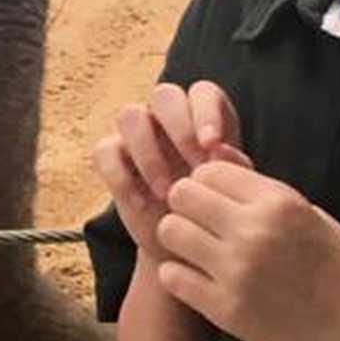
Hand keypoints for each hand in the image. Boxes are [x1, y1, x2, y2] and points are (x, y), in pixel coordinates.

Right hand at [92, 80, 246, 250]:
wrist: (186, 248)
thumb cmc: (215, 213)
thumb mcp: (233, 193)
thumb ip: (234, 168)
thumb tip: (220, 150)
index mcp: (203, 117)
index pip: (202, 92)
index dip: (206, 112)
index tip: (212, 146)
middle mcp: (167, 119)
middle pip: (164, 95)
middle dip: (179, 128)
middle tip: (194, 167)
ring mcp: (137, 136)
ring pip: (130, 115)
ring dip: (149, 153)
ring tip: (168, 192)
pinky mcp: (113, 158)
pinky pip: (105, 150)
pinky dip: (121, 177)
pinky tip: (143, 205)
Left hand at [154, 159, 339, 340]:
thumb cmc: (338, 266)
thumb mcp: (308, 213)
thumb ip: (258, 185)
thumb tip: (214, 151)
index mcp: (279, 203)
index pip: (210, 170)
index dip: (207, 182)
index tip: (216, 199)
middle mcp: (254, 232)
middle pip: (181, 194)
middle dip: (187, 204)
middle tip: (201, 223)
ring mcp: (237, 272)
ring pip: (170, 231)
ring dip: (179, 237)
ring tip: (198, 250)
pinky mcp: (225, 309)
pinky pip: (171, 276)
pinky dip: (179, 276)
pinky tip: (198, 279)